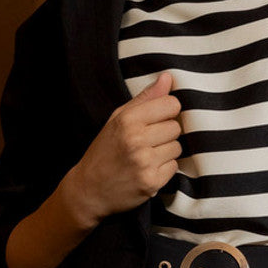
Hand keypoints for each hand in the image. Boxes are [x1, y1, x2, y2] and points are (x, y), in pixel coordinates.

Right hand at [59, 70, 183, 227]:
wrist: (89, 189)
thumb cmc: (105, 150)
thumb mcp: (118, 118)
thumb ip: (145, 98)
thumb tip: (168, 78)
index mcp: (127, 120)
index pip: (171, 104)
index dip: (166, 111)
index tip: (156, 118)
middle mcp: (136, 140)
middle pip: (176, 127)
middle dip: (165, 132)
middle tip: (147, 141)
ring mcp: (145, 163)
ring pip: (177, 147)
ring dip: (166, 151)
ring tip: (146, 155)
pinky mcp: (152, 182)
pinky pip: (174, 167)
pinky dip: (164, 168)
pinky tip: (148, 169)